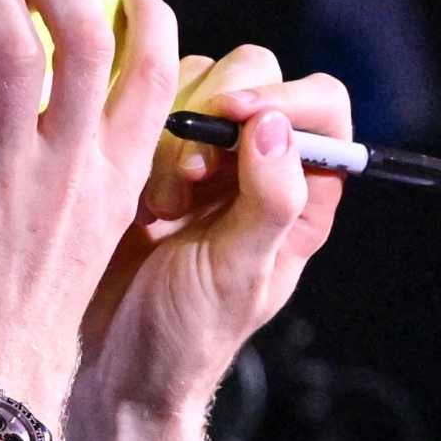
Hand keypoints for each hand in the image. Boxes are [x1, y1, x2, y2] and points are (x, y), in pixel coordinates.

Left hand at [0, 0, 179, 424]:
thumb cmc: (33, 314)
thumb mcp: (90, 238)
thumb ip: (86, 174)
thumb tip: (64, 121)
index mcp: (119, 176)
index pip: (155, 65)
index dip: (141, 10)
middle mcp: (73, 165)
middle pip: (83, 27)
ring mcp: (8, 172)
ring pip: (8, 37)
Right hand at [76, 48, 352, 418]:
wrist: (117, 362)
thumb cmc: (188, 335)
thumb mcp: (237, 275)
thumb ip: (268, 201)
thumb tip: (276, 127)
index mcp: (302, 195)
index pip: (323, 109)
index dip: (287, 98)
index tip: (236, 115)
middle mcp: (260, 166)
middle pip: (258, 78)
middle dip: (216, 117)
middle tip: (188, 177)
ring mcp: (205, 156)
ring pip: (196, 85)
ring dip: (172, 137)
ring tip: (161, 206)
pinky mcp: (150, 154)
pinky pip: (147, 106)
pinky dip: (137, 139)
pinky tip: (137, 203)